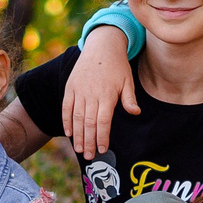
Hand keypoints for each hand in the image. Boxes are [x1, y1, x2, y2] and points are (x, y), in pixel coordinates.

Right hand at [63, 27, 139, 158]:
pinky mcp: (71, 87)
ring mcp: (79, 91)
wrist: (101, 46)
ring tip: (80, 149)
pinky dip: (66, 121)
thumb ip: (129, 99)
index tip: (103, 149)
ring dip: (78, 136)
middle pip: (88, 123)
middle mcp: (91, 94)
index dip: (102, 137)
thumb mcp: (128, 80)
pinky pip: (67, 107)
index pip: (103, 121)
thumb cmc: (117, 66)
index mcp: (107, 95)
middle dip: (89, 142)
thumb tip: (135, 113)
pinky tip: (70, 133)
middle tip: (90, 156)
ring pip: (76, 118)